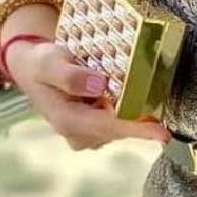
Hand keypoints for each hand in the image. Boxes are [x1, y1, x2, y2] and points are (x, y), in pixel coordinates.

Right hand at [6, 38, 170, 151]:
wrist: (33, 68)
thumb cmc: (41, 63)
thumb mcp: (48, 62)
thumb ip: (69, 75)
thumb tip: (99, 85)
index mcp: (68, 121)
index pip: (109, 127)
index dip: (137, 129)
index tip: (162, 133)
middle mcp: (79, 134)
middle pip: (120, 129)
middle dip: (143, 118)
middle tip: (164, 99)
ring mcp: (87, 134)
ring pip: (122, 126)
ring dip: (137, 112)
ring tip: (149, 91)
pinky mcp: (95, 128)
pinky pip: (118, 121)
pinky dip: (129, 109)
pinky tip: (136, 94)